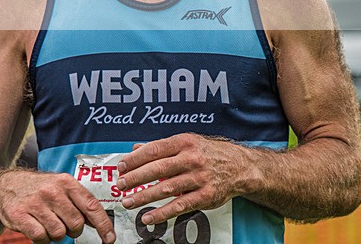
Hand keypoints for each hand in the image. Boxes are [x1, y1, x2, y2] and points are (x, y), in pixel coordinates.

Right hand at [0, 170, 115, 243]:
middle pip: (76, 223)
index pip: (91, 206)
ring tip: (47, 223)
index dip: (103, 225)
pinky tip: (37, 228)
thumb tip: (101, 222)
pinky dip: (41, 239)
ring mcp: (36, 203)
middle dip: (73, 230)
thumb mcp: (61, 187)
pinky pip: (40, 237)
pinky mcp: (20, 215)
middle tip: (63, 223)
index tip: (109, 239)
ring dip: (55, 234)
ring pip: (58, 233)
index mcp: (66, 182)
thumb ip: (80, 202)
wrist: (6, 185)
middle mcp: (52, 191)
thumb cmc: (39, 189)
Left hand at [117, 133, 247, 224]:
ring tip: (128, 202)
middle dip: (135, 178)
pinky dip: (161, 213)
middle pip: (157, 169)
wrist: (240, 167)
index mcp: (184, 142)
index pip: (154, 150)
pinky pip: (179, 206)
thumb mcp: (187, 142)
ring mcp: (199, 178)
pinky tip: (147, 217)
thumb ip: (160, 147)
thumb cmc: (209, 153)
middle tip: (120, 185)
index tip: (121, 167)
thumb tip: (135, 149)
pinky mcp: (205, 196)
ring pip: (166, 188)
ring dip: (144, 196)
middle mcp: (192, 159)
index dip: (135, 159)